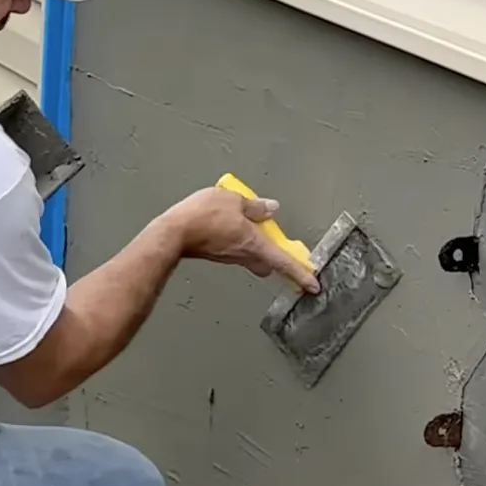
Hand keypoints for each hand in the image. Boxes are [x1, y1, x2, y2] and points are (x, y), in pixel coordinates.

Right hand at [166, 187, 319, 292]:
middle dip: (278, 259)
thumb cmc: (201, 217)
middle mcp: (244, 255)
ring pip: (252, 256)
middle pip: (268, 263)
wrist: (172, 233)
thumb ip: (254, 205)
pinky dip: (241, 240)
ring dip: (258, 246)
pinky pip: (236, 248)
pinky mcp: (216, 253)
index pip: (284, 262)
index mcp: (254, 244)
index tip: (313, 285)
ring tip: (257, 226)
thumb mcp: (233, 200)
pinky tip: (234, 225)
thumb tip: (270, 208)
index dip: (301, 274)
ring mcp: (229, 256)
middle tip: (286, 250)